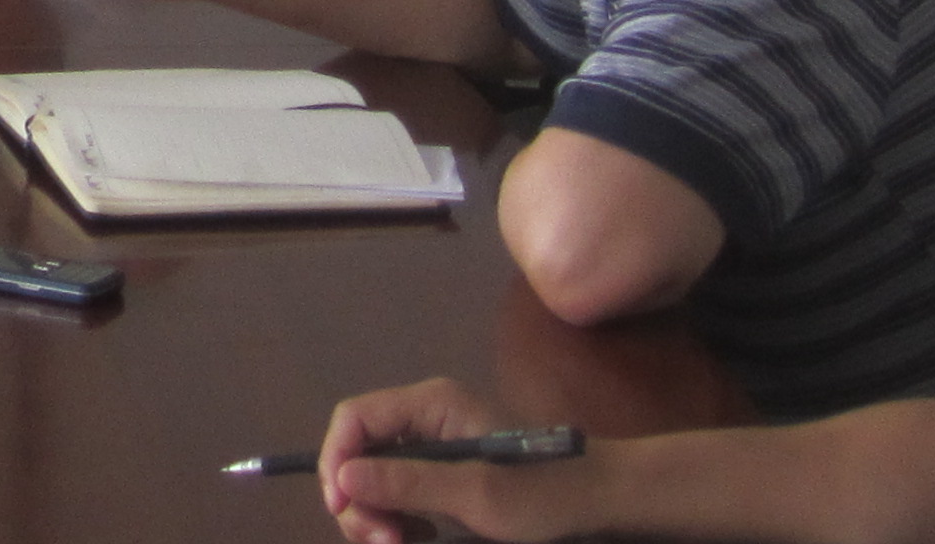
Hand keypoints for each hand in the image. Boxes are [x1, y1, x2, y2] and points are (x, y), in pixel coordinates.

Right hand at [322, 378, 572, 543]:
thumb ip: (408, 483)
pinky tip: (418, 537)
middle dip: (359, 498)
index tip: (341, 509)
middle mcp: (425, 417)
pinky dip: (397, 517)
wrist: (598, 501)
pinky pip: (399, 490)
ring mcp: (434, 443)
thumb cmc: (542, 493)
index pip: (355, 419)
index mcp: (431, 405)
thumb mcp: (475, 494)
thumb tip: (344, 477)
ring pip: (375, 475)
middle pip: (361, 450)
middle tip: (381, 542)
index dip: (336, 461)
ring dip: (376, 513)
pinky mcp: (443, 470)